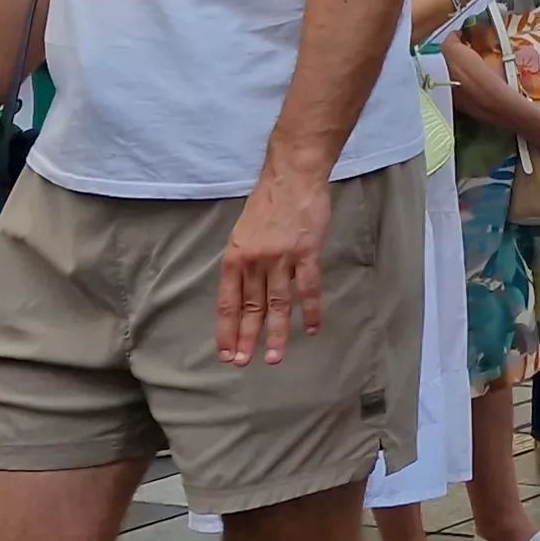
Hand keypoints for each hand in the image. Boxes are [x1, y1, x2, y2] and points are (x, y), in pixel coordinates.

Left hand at [215, 168, 332, 366]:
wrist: (292, 177)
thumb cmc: (268, 202)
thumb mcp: (243, 233)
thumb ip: (245, 263)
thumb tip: (246, 292)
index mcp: (235, 257)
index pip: (227, 302)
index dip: (226, 329)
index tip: (226, 352)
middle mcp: (255, 261)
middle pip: (250, 308)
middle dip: (246, 338)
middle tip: (243, 363)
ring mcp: (281, 258)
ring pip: (278, 304)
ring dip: (277, 333)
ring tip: (275, 357)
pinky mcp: (306, 253)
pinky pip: (308, 288)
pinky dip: (311, 311)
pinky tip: (313, 328)